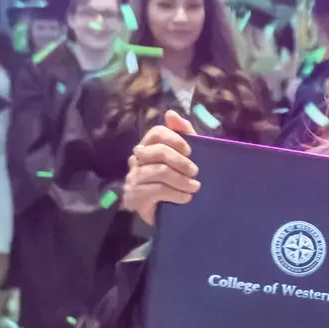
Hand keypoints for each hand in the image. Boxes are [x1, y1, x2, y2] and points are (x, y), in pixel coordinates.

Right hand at [122, 109, 199, 224]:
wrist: (171, 214)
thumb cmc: (179, 181)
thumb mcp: (186, 156)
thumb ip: (184, 134)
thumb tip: (171, 113)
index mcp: (148, 147)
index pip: (157, 133)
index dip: (175, 139)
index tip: (190, 150)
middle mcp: (137, 160)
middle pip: (158, 151)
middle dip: (181, 161)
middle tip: (195, 172)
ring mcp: (133, 178)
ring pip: (159, 172)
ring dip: (182, 180)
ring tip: (194, 188)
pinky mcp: (133, 197)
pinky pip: (156, 190)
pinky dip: (176, 193)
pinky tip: (185, 198)